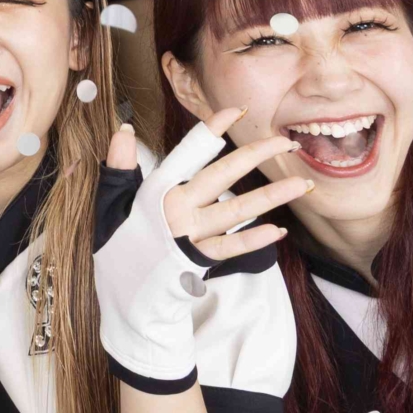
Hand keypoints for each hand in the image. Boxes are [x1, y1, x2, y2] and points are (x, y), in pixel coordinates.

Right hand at [93, 113, 307, 387]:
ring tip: (302, 185)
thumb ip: (121, 166)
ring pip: (238, 210)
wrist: (123, 300)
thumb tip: (124, 129)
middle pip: (223, 174)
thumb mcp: (110, 203)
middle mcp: (177, 210)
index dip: (213, 129)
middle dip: (257, 155)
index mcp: (157, 191)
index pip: (189, 152)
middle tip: (287, 143)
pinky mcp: (202, 262)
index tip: (238, 111)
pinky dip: (257, 240)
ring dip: (273, 196)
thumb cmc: (119, 247)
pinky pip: (233, 248)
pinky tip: (280, 230)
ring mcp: (192, 237)